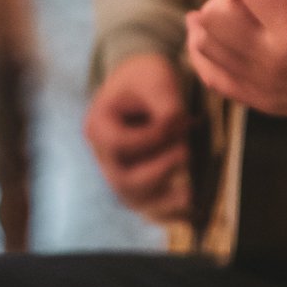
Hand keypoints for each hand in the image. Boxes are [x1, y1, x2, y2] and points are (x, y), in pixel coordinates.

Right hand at [83, 52, 191, 221]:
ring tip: (189, 192)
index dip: (149, 139)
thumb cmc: (146, 76)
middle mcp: (102, 155)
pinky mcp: (134, 180)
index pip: (119, 144)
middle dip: (157, 171)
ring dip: (161, 197)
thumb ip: (166, 105)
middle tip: (186, 150)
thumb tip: (178, 129)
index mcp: (97, 126)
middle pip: (122, 180)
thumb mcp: (156, 79)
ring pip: (133, 198)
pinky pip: (145, 204)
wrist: (143, 81)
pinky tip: (187, 205)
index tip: (175, 120)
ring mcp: (116, 170)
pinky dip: (164, 209)